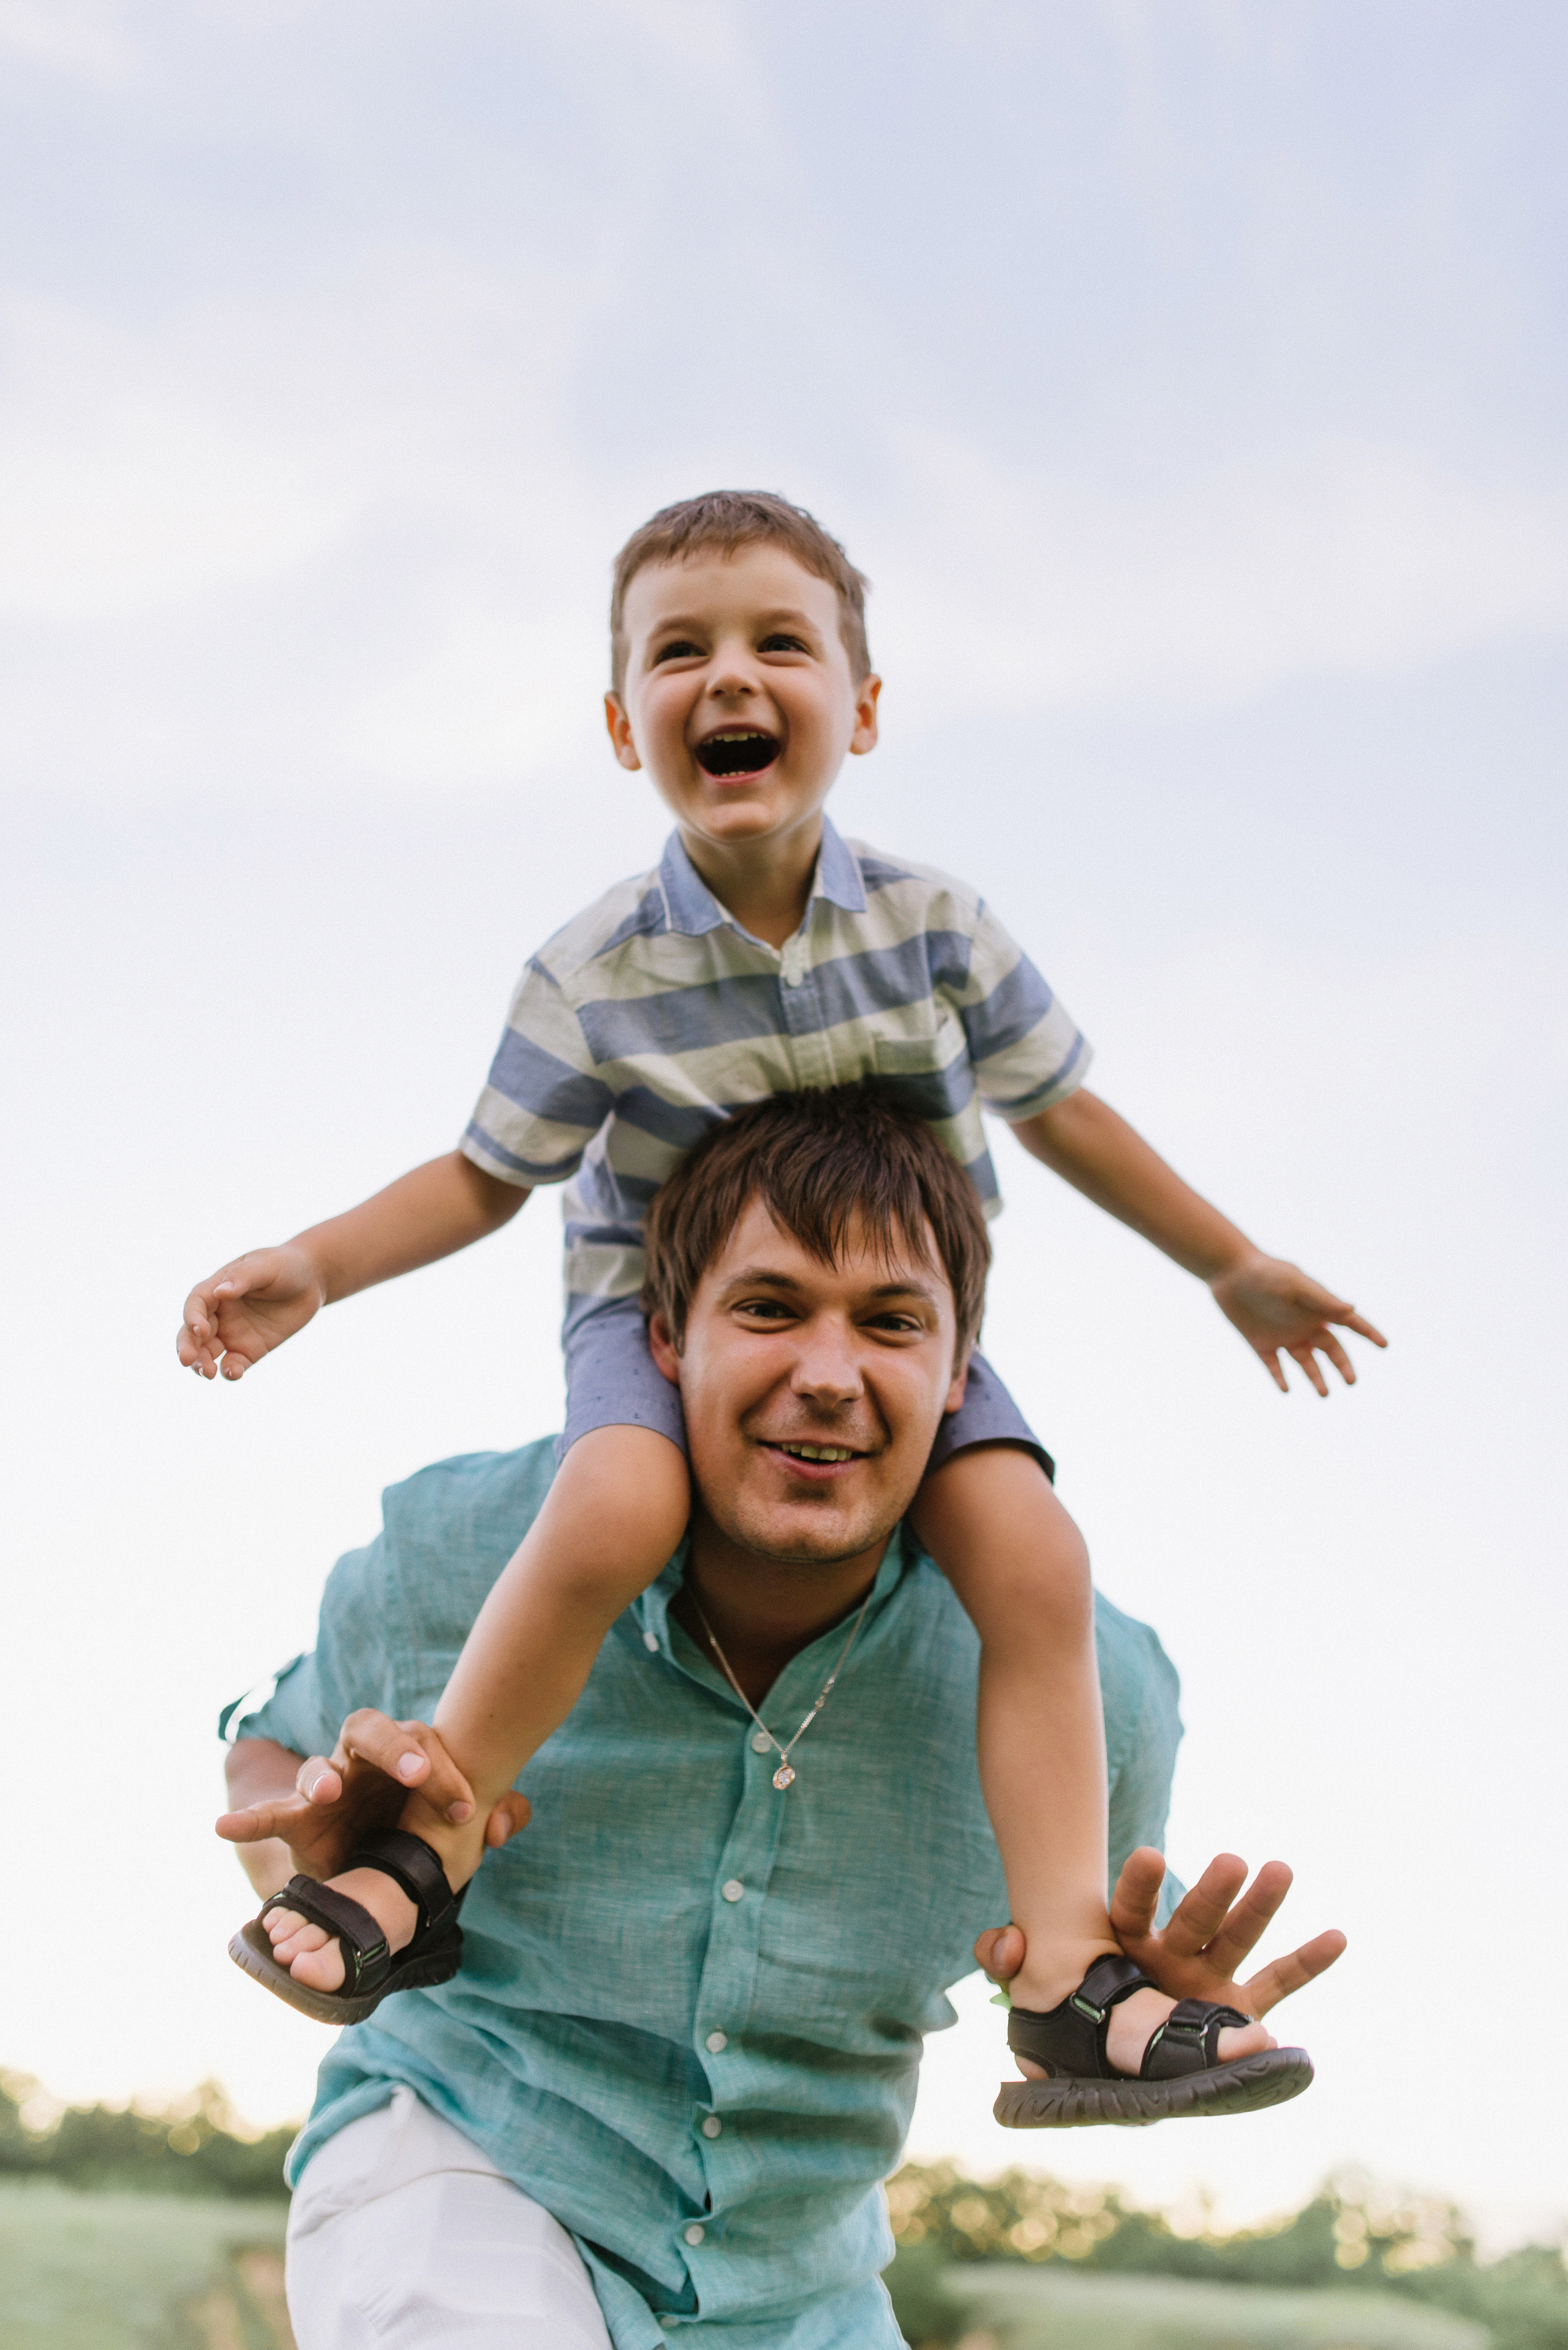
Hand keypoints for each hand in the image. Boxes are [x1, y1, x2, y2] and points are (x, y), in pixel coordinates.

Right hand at [177, 1245, 323, 1380]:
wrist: (311, 1282)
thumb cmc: (284, 1265)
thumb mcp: (265, 1265)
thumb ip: (243, 1277)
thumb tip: (220, 1292)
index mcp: (217, 1289)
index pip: (196, 1305)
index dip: (192, 1318)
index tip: (201, 1330)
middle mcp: (219, 1314)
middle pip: (193, 1334)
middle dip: (187, 1347)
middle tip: (187, 1360)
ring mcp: (233, 1333)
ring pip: (208, 1353)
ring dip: (202, 1364)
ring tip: (207, 1373)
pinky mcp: (250, 1350)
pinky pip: (234, 1364)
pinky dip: (230, 1371)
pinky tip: (233, 1372)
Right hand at [218, 1712, 531, 1881]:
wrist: (378, 1862)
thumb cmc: (423, 1827)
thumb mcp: (460, 1824)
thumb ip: (495, 1814)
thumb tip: (507, 1824)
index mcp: (406, 1752)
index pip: (424, 1740)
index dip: (445, 1770)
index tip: (465, 1807)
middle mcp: (363, 1759)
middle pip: (372, 1730)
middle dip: (395, 1749)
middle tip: (415, 1774)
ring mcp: (327, 1786)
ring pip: (320, 1766)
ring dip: (323, 1776)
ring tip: (328, 1793)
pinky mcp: (298, 1820)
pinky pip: (269, 1813)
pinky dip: (248, 1820)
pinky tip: (222, 1828)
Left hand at [975, 1848, 1345, 2023]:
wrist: (1117, 2057)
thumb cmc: (1074, 2017)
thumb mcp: (1030, 1992)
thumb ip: (1007, 1960)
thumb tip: (1003, 1945)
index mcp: (1125, 1946)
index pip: (1130, 1911)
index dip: (1139, 1886)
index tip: (1150, 1856)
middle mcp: (1172, 1954)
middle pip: (1194, 1917)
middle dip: (1211, 1891)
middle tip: (1229, 1859)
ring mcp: (1209, 1978)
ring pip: (1239, 1937)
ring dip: (1260, 1907)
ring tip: (1280, 1868)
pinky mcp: (1239, 2010)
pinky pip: (1278, 1985)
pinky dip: (1308, 1963)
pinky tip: (1337, 1935)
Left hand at [1210, 1251, 1386, 1395]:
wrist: (1229, 1271)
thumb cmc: (1265, 1272)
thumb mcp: (1295, 1284)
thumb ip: (1322, 1298)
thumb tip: (1352, 1309)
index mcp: (1317, 1308)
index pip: (1349, 1323)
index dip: (1368, 1333)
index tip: (1385, 1345)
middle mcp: (1304, 1324)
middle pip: (1331, 1349)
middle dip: (1342, 1365)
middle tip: (1351, 1382)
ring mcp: (1283, 1335)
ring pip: (1305, 1362)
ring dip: (1316, 1378)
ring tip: (1325, 1394)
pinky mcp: (1261, 1343)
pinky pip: (1274, 1366)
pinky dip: (1280, 1378)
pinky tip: (1286, 1389)